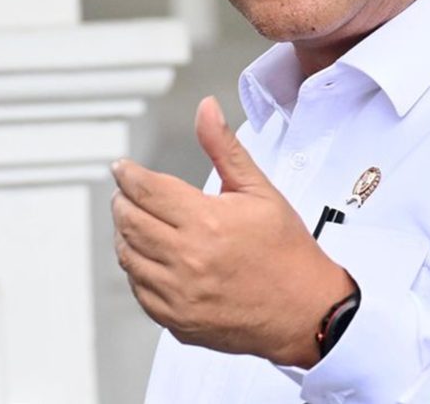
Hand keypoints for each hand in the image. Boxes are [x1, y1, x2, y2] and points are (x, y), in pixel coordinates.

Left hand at [111, 96, 355, 367]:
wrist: (307, 311)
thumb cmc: (287, 251)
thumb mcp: (259, 190)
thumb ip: (224, 147)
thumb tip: (206, 110)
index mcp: (206, 222)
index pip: (145, 189)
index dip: (128, 174)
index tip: (123, 169)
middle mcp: (187, 259)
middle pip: (128, 220)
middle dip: (123, 200)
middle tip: (128, 193)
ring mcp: (179, 294)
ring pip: (127, 255)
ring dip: (125, 233)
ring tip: (137, 221)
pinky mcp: (177, 320)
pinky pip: (138, 289)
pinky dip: (137, 268)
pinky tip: (150, 256)